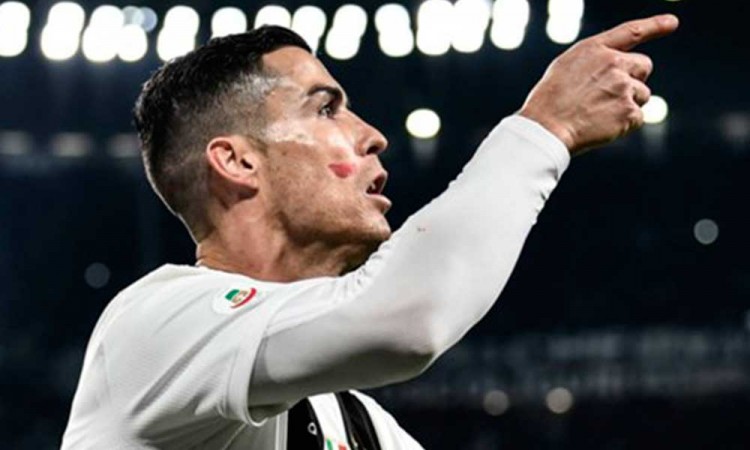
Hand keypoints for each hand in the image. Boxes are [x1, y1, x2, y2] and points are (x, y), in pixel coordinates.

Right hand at [519, 14, 678, 154]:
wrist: (546, 128)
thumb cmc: (549, 101)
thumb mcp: (566, 68)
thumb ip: (595, 63)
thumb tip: (621, 72)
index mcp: (595, 49)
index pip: (631, 32)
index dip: (655, 25)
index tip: (672, 22)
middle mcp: (613, 63)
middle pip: (644, 66)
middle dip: (634, 79)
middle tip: (610, 96)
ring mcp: (624, 87)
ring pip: (643, 94)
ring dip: (628, 104)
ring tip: (599, 114)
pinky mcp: (629, 112)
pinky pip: (638, 117)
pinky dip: (624, 124)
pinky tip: (602, 126)